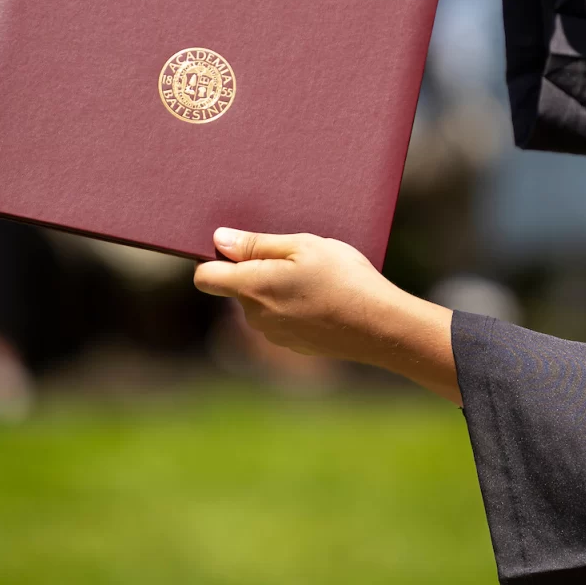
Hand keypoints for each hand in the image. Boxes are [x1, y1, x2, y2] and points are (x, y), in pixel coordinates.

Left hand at [192, 229, 459, 403]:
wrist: (380, 326)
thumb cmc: (344, 278)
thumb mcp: (303, 246)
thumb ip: (256, 244)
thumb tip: (218, 240)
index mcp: (252, 287)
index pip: (205, 277)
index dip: (214, 258)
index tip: (238, 246)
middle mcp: (255, 316)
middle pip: (237, 288)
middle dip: (256, 269)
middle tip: (294, 254)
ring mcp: (274, 334)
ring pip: (261, 303)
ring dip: (277, 287)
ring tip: (315, 274)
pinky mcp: (293, 344)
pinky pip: (282, 318)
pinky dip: (294, 305)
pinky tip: (324, 297)